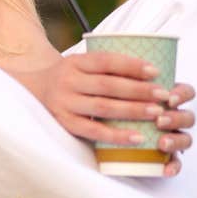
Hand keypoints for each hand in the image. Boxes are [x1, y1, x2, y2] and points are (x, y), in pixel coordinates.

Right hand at [33, 53, 196, 176]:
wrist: (32, 92)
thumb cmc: (70, 79)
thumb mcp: (80, 65)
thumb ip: (106, 67)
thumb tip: (152, 71)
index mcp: (74, 62)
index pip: (106, 61)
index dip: (131, 65)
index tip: (156, 71)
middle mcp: (67, 81)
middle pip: (108, 85)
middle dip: (139, 90)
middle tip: (164, 95)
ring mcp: (65, 103)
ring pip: (103, 107)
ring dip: (132, 110)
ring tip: (156, 113)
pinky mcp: (65, 123)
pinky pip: (93, 131)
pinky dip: (116, 135)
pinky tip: (137, 137)